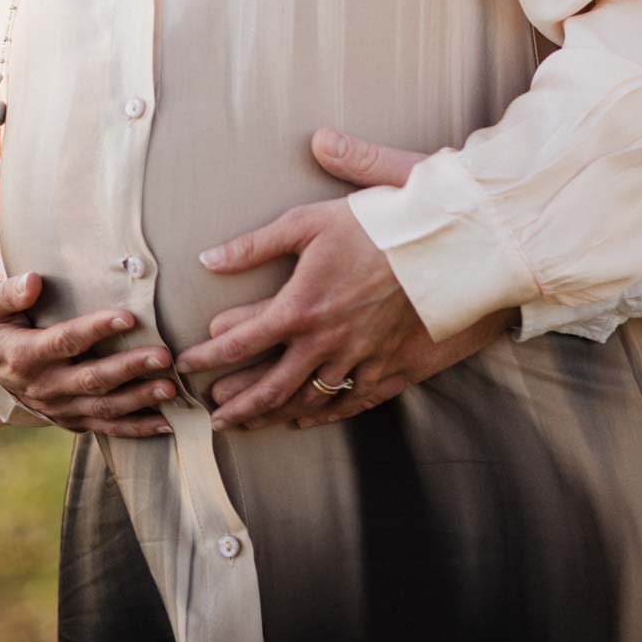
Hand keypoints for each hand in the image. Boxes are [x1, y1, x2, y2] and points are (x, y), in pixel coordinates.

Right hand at [0, 271, 177, 437]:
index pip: (64, 342)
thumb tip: (35, 280)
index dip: (95, 329)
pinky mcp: (71, 419)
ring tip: (172, 388)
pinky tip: (167, 423)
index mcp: (24, 356)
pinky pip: (106, 427)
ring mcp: (59, 407)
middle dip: (130, 368)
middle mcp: (44, 386)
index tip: (128, 317)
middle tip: (164, 356)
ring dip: (140, 399)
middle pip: (92, 379)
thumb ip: (9, 292)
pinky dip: (137, 428)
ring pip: (103, 407)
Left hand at [179, 128, 514, 430]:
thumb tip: (209, 258)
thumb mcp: (313, 219)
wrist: (455, 248)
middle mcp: (325, 342)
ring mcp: (359, 361)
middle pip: (268, 385)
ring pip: (305, 400)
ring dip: (270, 414)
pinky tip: (304, 420)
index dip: (208, 357)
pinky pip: (349, 404)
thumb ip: (257, 242)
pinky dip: (321, 416)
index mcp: (301, 305)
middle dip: (235, 401)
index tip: (187, 365)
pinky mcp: (391, 370)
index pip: (239, 340)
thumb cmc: (384, 223)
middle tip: (210, 411)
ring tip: (247, 422)